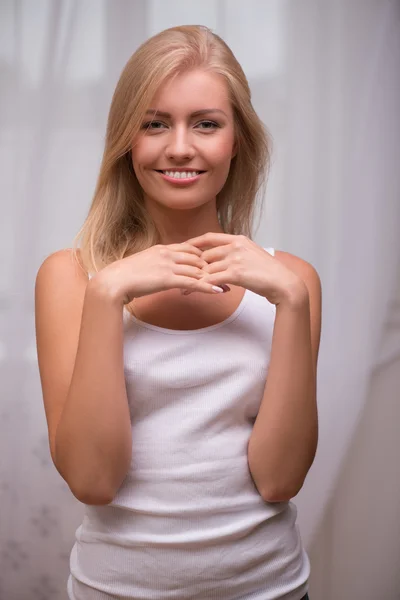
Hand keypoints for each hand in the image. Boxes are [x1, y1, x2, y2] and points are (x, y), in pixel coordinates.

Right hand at [94, 242, 225, 304]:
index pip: (190, 248)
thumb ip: (157, 265)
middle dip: (215, 266)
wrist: (114, 281)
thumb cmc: (125, 276)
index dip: (205, 255)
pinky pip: (193, 283)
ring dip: (215, 277)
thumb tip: (164, 271)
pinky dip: (208, 287)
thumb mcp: (144, 264)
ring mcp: (168, 266)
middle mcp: (168, 254)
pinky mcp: (167, 279)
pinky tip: (218, 291)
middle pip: (198, 258)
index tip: (217, 261)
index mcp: (162, 249)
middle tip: (229, 272)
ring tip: (229, 283)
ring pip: (197, 270)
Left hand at [185, 233, 303, 305]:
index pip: (210, 237)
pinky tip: (197, 291)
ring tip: (185, 288)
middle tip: (180, 275)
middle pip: (205, 255)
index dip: (193, 243)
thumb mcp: (251, 255)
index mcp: (238, 239)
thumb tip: (221, 257)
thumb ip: (236, 253)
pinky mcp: (236, 273)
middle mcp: (235, 246)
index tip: (182, 248)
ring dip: (195, 280)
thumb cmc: (268, 272)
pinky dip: (203, 286)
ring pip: (207, 269)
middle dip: (192, 267)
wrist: (283, 283)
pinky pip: (213, 279)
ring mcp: (236, 259)